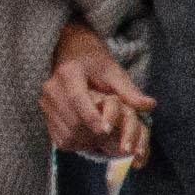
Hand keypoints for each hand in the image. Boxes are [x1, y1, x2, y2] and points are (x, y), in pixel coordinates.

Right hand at [42, 26, 153, 161]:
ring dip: (86, 141)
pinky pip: (60, 138)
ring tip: (103, 137)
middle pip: (72, 121)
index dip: (91, 117)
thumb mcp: (112, 70)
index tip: (107, 130)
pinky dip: (77, 143)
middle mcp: (52, 88)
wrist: (69, 52)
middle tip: (113, 136)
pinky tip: (90, 137)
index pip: (77, 99)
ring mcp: (45, 103)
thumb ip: (128, 90)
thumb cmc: (93, 61)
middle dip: (93, 133)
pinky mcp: (45, 115)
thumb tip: (149, 105)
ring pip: (66, 133)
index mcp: (69, 73)